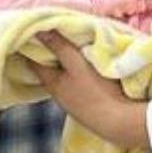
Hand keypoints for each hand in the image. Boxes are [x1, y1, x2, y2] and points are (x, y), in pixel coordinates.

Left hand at [31, 30, 149, 147]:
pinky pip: (76, 84)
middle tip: (55, 34)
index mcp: (51, 82)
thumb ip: (59, 47)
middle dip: (49, 52)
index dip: (31, 45)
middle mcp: (58, 93)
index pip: (32, 61)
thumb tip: (39, 30)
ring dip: (64, 63)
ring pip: (63, 76)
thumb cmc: (96, 91)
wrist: (119, 122)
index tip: (34, 31)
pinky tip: (86, 68)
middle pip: (47, 69)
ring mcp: (72, 101)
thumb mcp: (77, 64)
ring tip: (71, 47)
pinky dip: (76, 73)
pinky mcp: (86, 105)